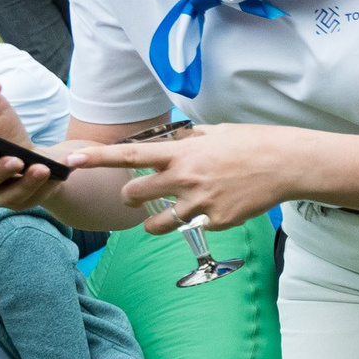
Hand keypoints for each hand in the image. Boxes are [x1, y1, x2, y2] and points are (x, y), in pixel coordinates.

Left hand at [67, 123, 300, 235]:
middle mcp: (185, 179)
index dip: (97, 159)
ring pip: (157, 224)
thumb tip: (179, 142)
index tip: (71, 161)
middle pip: (135, 196)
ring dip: (153, 223)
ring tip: (162, 217)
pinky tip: (217, 209)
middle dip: (129, 199)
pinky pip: (194, 227)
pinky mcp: (216, 222)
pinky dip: (199, 221)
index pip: (129, 156)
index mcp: (182, 154)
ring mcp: (200, 203)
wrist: (287, 165)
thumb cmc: (255, 144)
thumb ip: (191, 140)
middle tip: (136, 198)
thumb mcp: (217, 132)